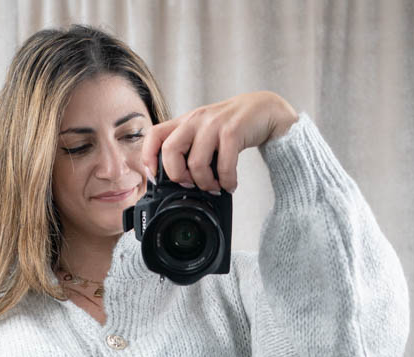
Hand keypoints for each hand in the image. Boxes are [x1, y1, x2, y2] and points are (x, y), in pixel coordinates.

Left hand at [141, 90, 298, 194]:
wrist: (265, 111)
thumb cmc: (233, 128)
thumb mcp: (205, 135)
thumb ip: (189, 150)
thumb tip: (177, 182)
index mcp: (185, 122)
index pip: (154, 135)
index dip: (148, 158)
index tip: (156, 178)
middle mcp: (196, 120)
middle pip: (170, 151)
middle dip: (178, 176)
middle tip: (191, 185)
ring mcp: (214, 124)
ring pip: (196, 163)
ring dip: (205, 183)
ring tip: (215, 187)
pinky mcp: (233, 131)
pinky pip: (223, 165)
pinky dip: (227, 181)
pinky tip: (230, 184)